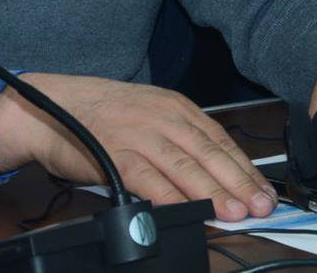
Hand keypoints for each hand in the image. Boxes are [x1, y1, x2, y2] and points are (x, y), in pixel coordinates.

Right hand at [0, 73, 274, 219]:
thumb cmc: (104, 115)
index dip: (244, 169)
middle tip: (260, 206)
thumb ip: (179, 140)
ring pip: (185, 166)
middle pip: (210, 153)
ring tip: (234, 212)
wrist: (53, 105)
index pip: (221, 140)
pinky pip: (148, 179)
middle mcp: (164, 118)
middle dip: (239, 182)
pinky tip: (187, 211)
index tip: (263, 191)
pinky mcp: (116, 155)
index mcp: (177, 108)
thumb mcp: (150, 114)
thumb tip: (212, 176)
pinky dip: (169, 197)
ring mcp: (140, 135)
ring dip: (212, 192)